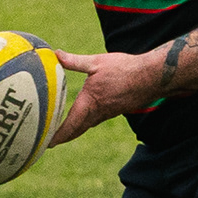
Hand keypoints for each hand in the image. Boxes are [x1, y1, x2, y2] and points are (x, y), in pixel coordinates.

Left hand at [47, 47, 162, 144]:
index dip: (57, 136)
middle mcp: (98, 112)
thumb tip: (56, 54)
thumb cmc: (124, 69)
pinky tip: (83, 117)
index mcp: (90, 103)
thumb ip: (74, 61)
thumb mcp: (96, 62)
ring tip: (61, 133)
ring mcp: (108, 113)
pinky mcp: (115, 109)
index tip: (46, 143)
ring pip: (86, 126)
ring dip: (73, 131)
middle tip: (48, 142)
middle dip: (62, 137)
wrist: (151, 77)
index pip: (70, 125)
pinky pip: (96, 120)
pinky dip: (85, 123)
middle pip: (76, 130)